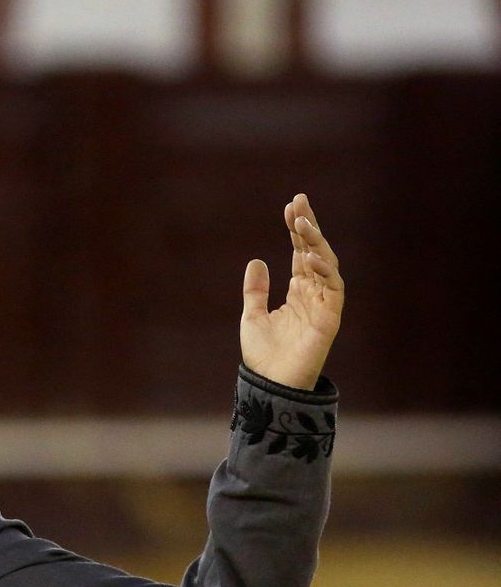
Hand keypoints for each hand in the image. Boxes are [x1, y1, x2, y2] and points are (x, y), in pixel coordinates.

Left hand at [240, 193, 343, 389]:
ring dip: (316, 243)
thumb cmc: (263, 355)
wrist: (269, 384)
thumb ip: (256, 290)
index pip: (300, 253)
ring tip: (302, 222)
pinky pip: (334, 289)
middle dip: (308, 227)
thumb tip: (257, 260)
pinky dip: (325, 271)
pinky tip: (311, 256)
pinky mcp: (330, 318)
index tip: (290, 206)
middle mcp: (313, 294)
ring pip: (327, 265)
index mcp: (297, 291)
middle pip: (314, 252)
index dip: (296, 230)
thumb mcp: (252, 316)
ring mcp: (323, 304)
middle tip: (299, 202)